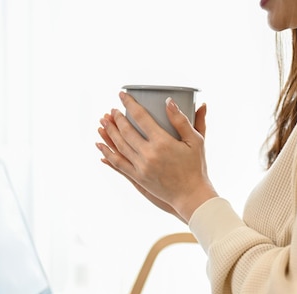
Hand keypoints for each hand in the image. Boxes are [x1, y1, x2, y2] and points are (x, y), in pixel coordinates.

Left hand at [96, 92, 217, 222]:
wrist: (191, 195)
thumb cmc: (196, 167)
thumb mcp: (196, 141)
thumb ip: (181, 120)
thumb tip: (169, 101)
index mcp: (162, 142)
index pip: (141, 117)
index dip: (129, 104)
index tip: (122, 95)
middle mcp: (149, 154)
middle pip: (126, 131)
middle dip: (117, 118)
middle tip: (112, 109)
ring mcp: (141, 167)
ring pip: (119, 146)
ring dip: (109, 132)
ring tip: (103, 122)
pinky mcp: (138, 178)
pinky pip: (118, 163)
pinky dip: (107, 153)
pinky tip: (100, 146)